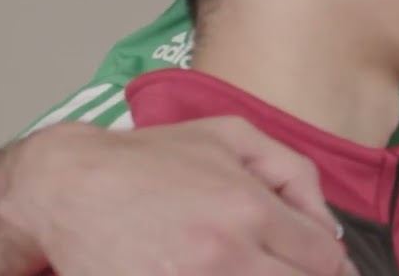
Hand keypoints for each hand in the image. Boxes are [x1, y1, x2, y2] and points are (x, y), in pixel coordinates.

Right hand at [0, 118, 359, 275]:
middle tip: (289, 265)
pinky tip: (224, 274)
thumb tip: (327, 223)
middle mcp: (227, 254)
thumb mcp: (231, 137)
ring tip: (257, 266)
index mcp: (250, 210)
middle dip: (302, 275)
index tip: (323, 263)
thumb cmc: (150, 159)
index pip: (325, 258)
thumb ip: (293, 173)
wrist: (67, 188)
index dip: (330, 264)